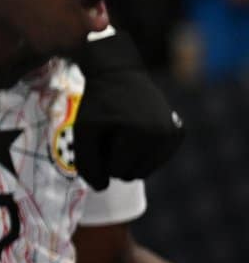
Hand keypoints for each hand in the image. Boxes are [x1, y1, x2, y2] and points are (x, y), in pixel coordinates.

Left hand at [72, 29, 183, 188]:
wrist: (119, 74)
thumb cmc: (98, 105)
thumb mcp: (83, 131)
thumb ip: (86, 163)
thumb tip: (102, 188)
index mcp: (141, 134)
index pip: (116, 172)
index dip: (101, 158)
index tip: (101, 134)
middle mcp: (164, 135)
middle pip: (132, 174)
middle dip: (115, 159)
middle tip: (111, 132)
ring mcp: (175, 134)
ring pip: (145, 171)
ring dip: (128, 158)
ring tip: (122, 132)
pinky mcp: (179, 133)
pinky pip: (156, 161)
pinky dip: (142, 153)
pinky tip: (136, 132)